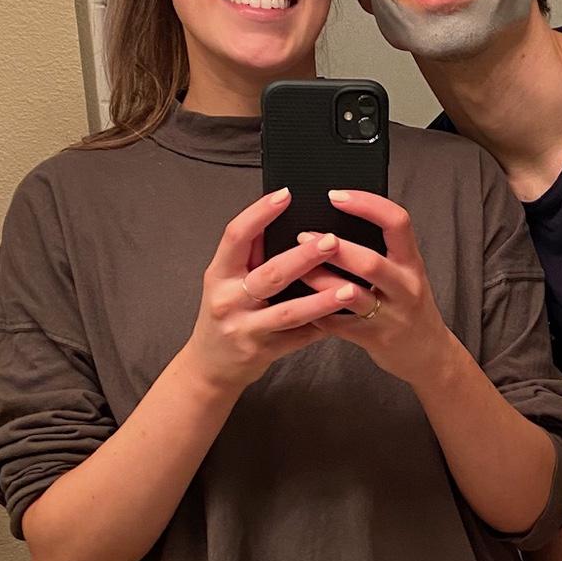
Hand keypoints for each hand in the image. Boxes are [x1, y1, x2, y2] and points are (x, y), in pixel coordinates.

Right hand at [181, 188, 347, 393]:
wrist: (211, 365)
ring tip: (351, 288)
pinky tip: (347, 315)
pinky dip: (324, 326)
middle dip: (304, 257)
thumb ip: (250, 252)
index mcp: (219, 274)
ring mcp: (247, 330)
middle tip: (332, 240)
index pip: (236, 237)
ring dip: (322, 300)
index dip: (259, 214)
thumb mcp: (225, 279)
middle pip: (270, 275)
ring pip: (290, 313)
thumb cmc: (225, 313)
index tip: (286, 195)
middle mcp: (229, 300)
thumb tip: (277, 213)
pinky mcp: (265, 352)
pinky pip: (300, 338)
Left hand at [298, 190, 455, 387]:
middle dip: (334, 248)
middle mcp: (405, 287)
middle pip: (369, 262)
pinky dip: (316, 312)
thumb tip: (334, 220)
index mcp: (412, 262)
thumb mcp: (405, 273)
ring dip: (319, 279)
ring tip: (297, 268)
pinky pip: (338, 324)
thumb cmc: (407, 305)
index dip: (366, 204)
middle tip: (304, 235)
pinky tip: (298, 302)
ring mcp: (390, 315)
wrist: (428, 353)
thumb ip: (381, 250)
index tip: (335, 195)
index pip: (397, 222)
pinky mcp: (373, 339)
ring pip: (350, 295)